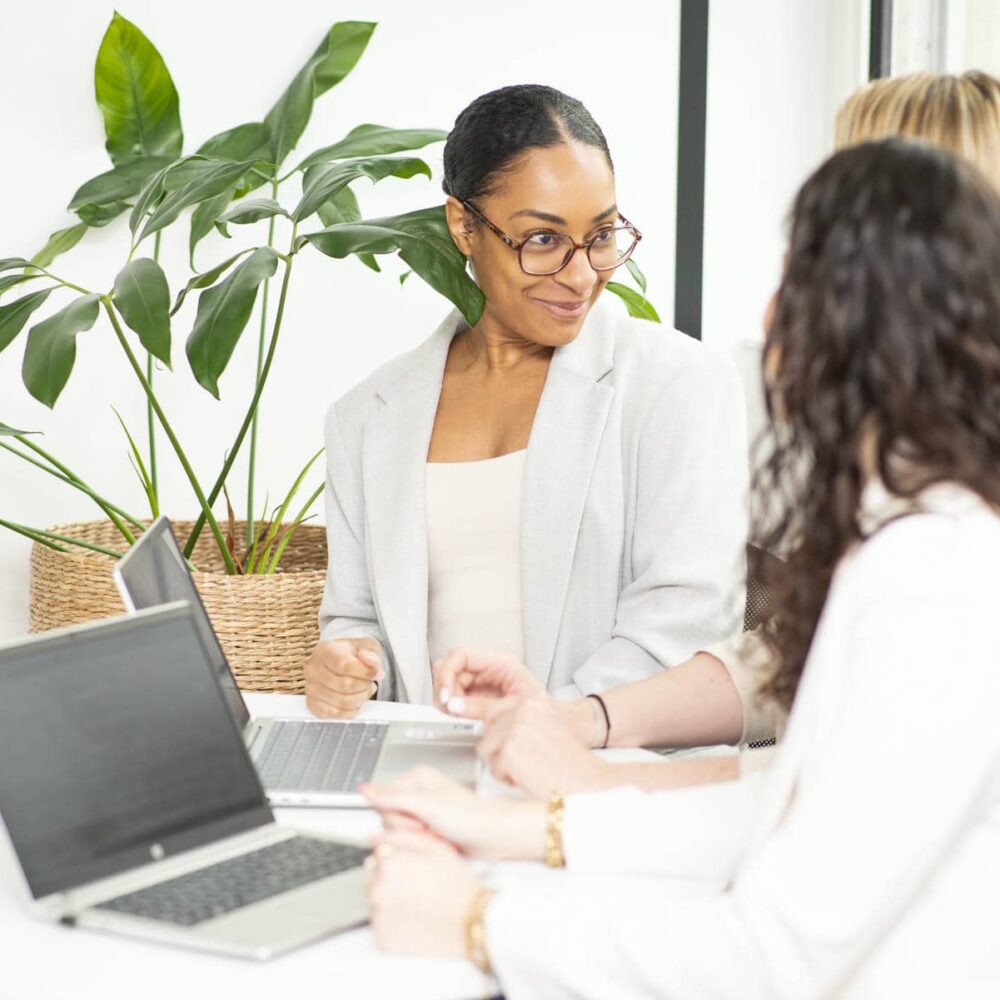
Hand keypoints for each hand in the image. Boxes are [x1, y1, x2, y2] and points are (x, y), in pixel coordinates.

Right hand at [304, 637, 382, 718]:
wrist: (341, 661)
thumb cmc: (352, 654)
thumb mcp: (366, 645)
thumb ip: (370, 652)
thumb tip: (372, 662)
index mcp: (324, 650)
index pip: (344, 665)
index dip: (365, 672)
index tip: (376, 673)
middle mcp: (313, 669)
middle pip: (345, 685)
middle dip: (364, 686)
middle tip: (370, 682)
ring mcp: (310, 688)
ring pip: (342, 702)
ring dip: (360, 698)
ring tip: (364, 690)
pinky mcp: (313, 704)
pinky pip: (335, 714)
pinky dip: (351, 711)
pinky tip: (356, 701)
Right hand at [362, 766, 545, 860]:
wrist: (493, 836)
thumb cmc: (470, 817)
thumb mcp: (427, 806)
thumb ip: (393, 798)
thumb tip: (365, 790)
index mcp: (415, 779)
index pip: (382, 803)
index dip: (399, 818)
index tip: (419, 819)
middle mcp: (417, 794)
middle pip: (389, 820)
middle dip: (411, 831)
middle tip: (432, 828)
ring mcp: (423, 813)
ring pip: (399, 834)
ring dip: (418, 840)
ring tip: (438, 835)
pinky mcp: (428, 830)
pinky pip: (411, 843)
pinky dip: (424, 847)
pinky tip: (439, 843)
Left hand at [366, 828, 483, 957]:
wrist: (470, 922)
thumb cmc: (456, 885)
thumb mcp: (434, 847)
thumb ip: (401, 836)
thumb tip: (376, 837)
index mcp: (388, 864)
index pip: (377, 858)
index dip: (397, 862)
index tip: (412, 870)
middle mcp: (378, 890)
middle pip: (374, 881)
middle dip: (391, 882)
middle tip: (418, 888)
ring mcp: (379, 917)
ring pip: (377, 904)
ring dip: (391, 902)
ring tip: (418, 904)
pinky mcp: (383, 940)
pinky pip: (381, 926)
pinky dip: (393, 924)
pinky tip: (415, 920)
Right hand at [433, 647, 543, 718]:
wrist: (549, 728)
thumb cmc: (540, 714)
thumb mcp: (511, 709)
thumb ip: (481, 706)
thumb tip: (455, 705)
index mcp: (499, 663)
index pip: (460, 655)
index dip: (447, 673)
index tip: (445, 695)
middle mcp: (487, 669)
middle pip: (450, 669)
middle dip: (446, 690)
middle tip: (450, 710)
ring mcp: (480, 682)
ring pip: (449, 684)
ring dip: (447, 701)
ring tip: (457, 715)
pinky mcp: (476, 696)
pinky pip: (455, 698)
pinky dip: (452, 708)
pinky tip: (461, 717)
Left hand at [479, 694, 611, 798]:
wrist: (588, 780)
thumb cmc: (570, 758)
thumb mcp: (548, 722)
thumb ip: (522, 717)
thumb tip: (491, 723)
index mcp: (531, 700)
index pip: (494, 711)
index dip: (500, 733)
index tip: (512, 744)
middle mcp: (521, 710)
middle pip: (488, 731)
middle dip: (500, 749)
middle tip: (524, 760)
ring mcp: (513, 730)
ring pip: (486, 750)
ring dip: (502, 763)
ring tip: (527, 769)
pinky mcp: (508, 752)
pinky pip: (493, 769)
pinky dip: (507, 778)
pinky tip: (529, 778)